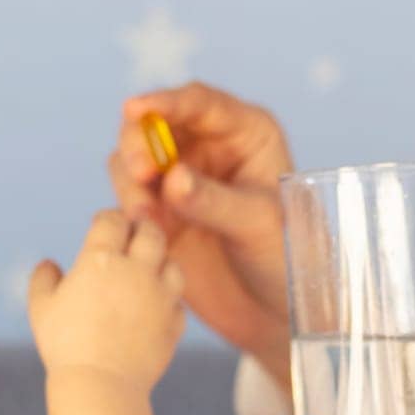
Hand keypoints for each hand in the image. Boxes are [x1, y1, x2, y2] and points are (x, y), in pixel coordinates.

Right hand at [28, 210, 185, 390]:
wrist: (101, 385)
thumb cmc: (65, 345)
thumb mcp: (41, 308)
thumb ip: (43, 279)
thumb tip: (49, 264)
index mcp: (101, 259)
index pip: (113, 220)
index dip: (108, 219)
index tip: (103, 225)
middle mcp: (137, 270)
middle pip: (151, 232)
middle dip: (141, 229)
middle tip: (134, 235)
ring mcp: (161, 296)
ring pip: (172, 264)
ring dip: (160, 263)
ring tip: (148, 270)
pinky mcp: (174, 322)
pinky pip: (177, 303)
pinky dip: (168, 301)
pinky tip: (155, 307)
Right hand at [107, 82, 293, 388]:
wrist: (275, 312)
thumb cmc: (286, 259)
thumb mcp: (258, 225)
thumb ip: (215, 200)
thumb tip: (172, 179)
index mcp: (246, 134)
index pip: (199, 103)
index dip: (164, 101)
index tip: (135, 108)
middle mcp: (209, 149)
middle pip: (157, 126)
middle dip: (140, 144)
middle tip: (139, 173)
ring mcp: (181, 180)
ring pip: (135, 160)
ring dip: (131, 182)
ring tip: (145, 218)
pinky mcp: (161, 214)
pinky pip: (130, 198)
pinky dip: (128, 209)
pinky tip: (144, 232)